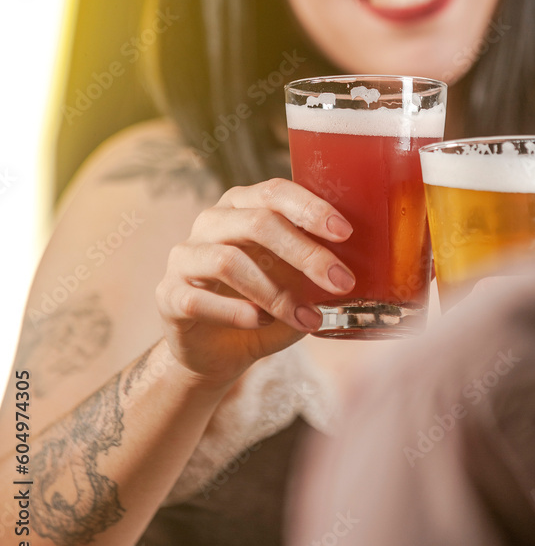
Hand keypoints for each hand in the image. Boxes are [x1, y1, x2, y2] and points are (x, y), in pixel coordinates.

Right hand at [156, 178, 354, 388]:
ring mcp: (184, 255)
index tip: (344, 232)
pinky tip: (259, 323)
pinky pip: (199, 300)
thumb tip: (355, 268)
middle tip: (341, 281)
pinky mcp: (168, 294)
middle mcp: (211, 222)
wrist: (218, 352)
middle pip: (258, 223)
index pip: (275, 192)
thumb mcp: (296, 282)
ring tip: (305, 318)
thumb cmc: (264, 306)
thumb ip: (317, 270)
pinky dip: (236, 312)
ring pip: (229, 261)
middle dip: (305, 253)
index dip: (310, 208)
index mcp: (243, 206)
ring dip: (275, 293)